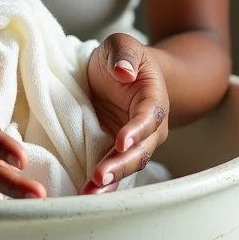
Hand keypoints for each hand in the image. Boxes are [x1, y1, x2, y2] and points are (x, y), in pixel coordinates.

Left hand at [83, 33, 168, 193]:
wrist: (124, 70)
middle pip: (141, 150)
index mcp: (152, 99)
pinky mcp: (115, 149)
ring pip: (128, 166)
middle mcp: (148, 127)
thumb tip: (123, 71)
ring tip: (90, 194)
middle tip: (100, 177)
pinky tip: (86, 195)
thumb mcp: (122, 44)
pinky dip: (102, 183)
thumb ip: (123, 54)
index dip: (136, 130)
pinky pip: (113, 168)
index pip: (148, 117)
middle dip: (121, 165)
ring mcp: (133, 142)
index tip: (121, 141)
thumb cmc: (124, 56)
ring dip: (111, 181)